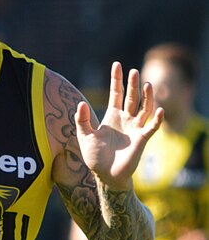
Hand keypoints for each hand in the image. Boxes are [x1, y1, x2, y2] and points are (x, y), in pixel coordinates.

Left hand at [75, 61, 162, 189]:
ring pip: (144, 108)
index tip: (117, 64)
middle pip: (131, 97)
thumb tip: (81, 104)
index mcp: (112, 117)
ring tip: (147, 84)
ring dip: (147, 97)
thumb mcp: (84, 136)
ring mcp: (135, 129)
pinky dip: (156, 119)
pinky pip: (151, 127)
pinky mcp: (141, 140)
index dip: (116, 80)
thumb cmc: (95, 157)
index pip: (116, 93)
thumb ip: (81, 120)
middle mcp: (125, 120)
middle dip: (132, 84)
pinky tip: (158, 110)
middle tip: (133, 71)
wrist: (106, 175)